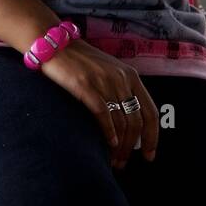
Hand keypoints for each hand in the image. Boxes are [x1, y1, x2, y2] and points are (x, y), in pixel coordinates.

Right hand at [39, 39, 158, 167]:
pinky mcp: (85, 85)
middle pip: (136, 121)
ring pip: (121, 121)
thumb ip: (121, 90)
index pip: (150, 112)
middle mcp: (121, 78)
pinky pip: (103, 114)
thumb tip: (128, 123)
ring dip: (119, 146)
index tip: (149, 155)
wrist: (53, 42)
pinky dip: (108, 133)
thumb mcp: (108, 71)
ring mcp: (104, 81)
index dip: (152, 137)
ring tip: (113, 161)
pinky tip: (107, 144)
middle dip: (132, 147)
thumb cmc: (79, 60)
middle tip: (124, 163)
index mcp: (130, 76)